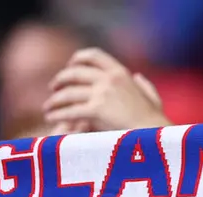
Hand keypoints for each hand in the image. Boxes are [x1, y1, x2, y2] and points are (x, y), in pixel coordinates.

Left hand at [44, 48, 169, 131]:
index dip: (78, 59)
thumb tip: (138, 76)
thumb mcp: (152, 98)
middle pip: (75, 72)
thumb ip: (144, 86)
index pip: (94, 55)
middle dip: (60, 79)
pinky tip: (50, 118)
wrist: (155, 135)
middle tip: (52, 89)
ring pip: (69, 93)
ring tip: (47, 108)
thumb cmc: (155, 122)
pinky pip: (70, 110)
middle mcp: (109, 78)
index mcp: (121, 72)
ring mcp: (102, 93)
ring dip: (54, 100)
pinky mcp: (96, 110)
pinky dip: (57, 113)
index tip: (69, 66)